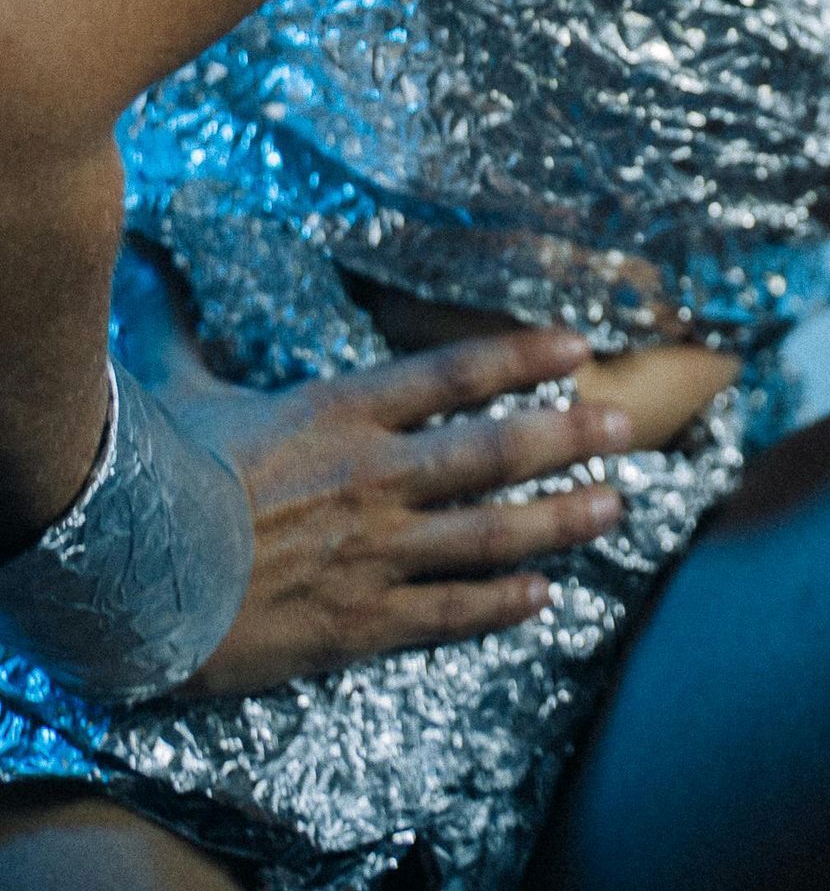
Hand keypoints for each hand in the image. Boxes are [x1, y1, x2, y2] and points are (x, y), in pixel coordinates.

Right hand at [161, 327, 636, 694]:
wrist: (129, 577)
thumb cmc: (156, 478)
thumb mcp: (183, 390)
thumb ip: (191, 333)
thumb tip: (163, 278)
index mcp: (341, 411)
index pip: (455, 374)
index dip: (523, 358)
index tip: (579, 345)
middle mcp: (374, 476)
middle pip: (495, 450)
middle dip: (570, 437)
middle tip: (628, 427)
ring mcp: (373, 551)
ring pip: (490, 532)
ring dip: (560, 519)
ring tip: (615, 505)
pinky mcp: (358, 623)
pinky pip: (449, 614)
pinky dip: (503, 606)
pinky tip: (545, 598)